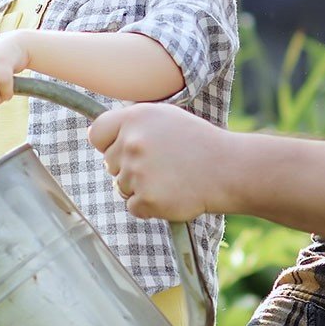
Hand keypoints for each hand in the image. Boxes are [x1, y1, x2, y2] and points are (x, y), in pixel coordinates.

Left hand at [88, 103, 228, 219]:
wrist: (228, 170)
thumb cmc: (199, 144)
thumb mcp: (166, 119)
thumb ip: (135, 125)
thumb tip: (103, 138)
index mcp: (135, 118)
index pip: (97, 133)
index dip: (107, 144)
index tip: (121, 150)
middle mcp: (132, 142)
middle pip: (109, 164)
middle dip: (129, 168)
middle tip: (161, 166)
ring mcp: (138, 172)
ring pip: (121, 187)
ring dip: (141, 188)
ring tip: (171, 179)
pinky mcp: (147, 199)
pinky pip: (133, 207)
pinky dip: (150, 207)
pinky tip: (172, 194)